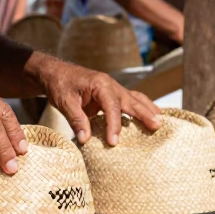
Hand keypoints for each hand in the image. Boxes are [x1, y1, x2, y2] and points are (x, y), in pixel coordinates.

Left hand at [28, 53, 160, 144]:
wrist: (54, 72)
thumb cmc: (59, 83)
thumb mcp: (64, 101)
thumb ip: (76, 119)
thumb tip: (85, 140)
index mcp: (100, 84)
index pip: (112, 107)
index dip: (114, 125)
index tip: (114, 142)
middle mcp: (110, 85)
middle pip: (132, 100)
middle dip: (145, 114)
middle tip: (157, 127)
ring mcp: (113, 88)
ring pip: (135, 98)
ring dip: (147, 109)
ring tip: (160, 122)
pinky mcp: (111, 94)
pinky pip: (129, 100)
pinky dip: (140, 108)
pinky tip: (149, 116)